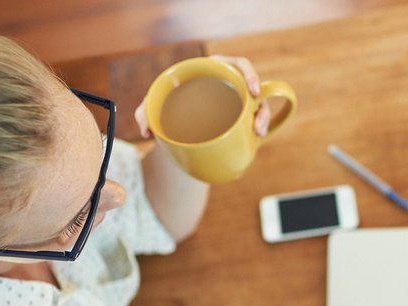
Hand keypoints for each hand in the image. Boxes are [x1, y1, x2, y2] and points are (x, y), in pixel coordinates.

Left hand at [134, 54, 270, 138]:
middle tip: (258, 125)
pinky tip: (255, 137)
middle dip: (262, 107)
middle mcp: (230, 82)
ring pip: (257, 107)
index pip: (240, 65)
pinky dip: (257, 127)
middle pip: (254, 89)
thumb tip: (147, 132)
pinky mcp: (240, 115)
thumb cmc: (169, 98)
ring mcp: (237, 100)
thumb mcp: (155, 102)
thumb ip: (145, 111)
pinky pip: (252, 119)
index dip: (250, 74)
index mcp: (215, 69)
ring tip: (257, 134)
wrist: (175, 110)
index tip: (253, 91)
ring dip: (262, 119)